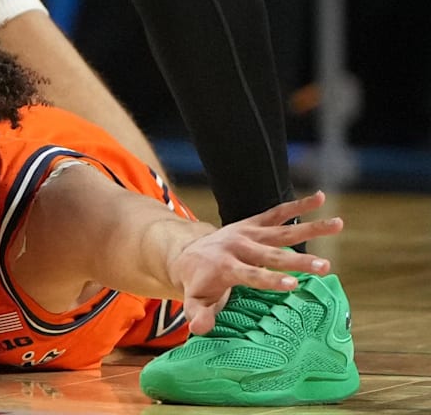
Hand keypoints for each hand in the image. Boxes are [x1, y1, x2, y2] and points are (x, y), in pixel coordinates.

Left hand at [171, 191, 342, 334]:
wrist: (188, 254)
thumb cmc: (198, 284)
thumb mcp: (194, 302)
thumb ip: (198, 314)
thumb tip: (199, 329)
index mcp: (225, 268)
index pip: (250, 275)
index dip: (270, 280)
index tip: (292, 285)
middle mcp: (238, 247)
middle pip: (271, 255)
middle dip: (298, 261)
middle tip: (325, 266)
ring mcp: (247, 233)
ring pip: (282, 231)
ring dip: (310, 229)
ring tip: (338, 225)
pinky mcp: (253, 223)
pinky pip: (278, 213)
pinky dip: (299, 205)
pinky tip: (321, 197)